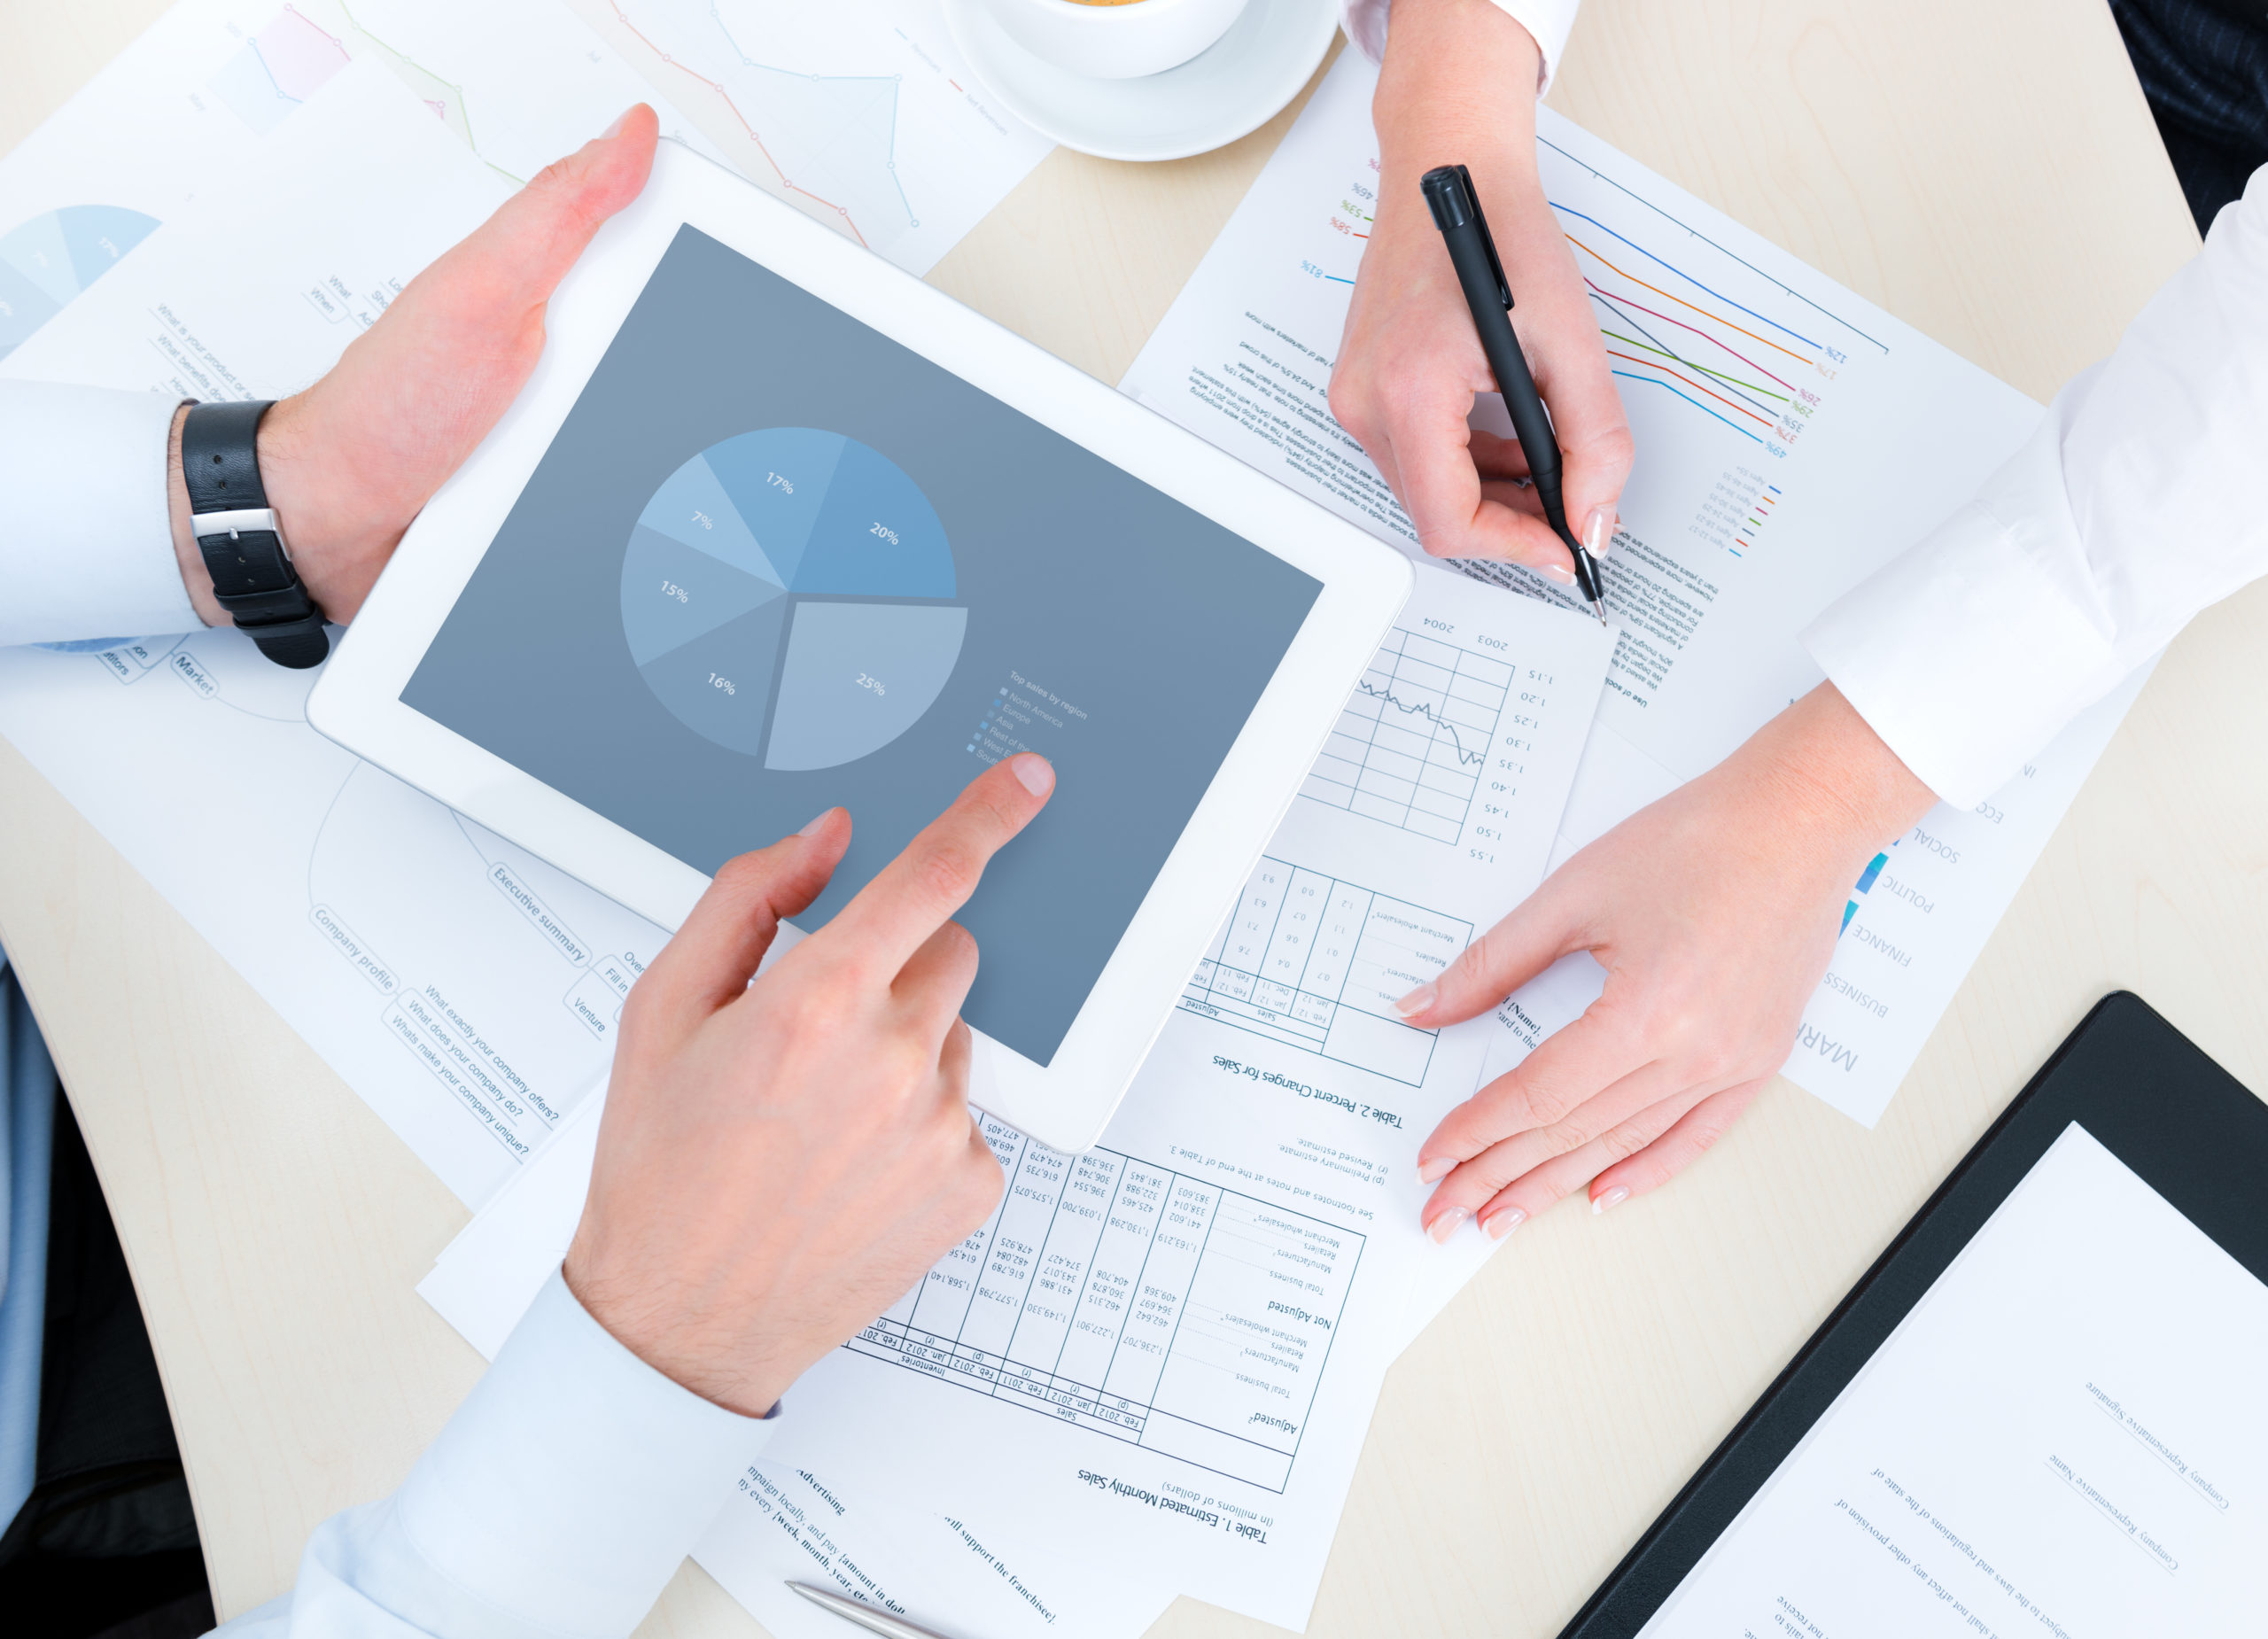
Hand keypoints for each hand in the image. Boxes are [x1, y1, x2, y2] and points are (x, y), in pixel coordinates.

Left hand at [167, 106, 660, 626]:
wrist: (340, 519)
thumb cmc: (392, 408)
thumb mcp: (484, 294)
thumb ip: (557, 215)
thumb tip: (629, 133)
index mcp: (550, 274)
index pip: (660, 240)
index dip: (703, 259)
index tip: (713, 293)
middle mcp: (564, 334)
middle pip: (672, 337)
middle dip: (680, 374)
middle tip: (617, 399)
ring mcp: (566, 404)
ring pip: (662, 418)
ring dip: (662, 453)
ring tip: (617, 463)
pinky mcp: (564, 467)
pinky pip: (631, 473)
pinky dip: (631, 490)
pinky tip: (621, 502)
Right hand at [563, 753, 1057, 1416]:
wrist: (680, 1320)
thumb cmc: (660, 1169)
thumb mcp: (663, 1011)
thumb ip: (748, 897)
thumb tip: (826, 839)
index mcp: (818, 1005)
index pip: (930, 877)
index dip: (986, 816)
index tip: (1026, 781)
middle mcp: (894, 1061)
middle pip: (950, 952)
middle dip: (896, 967)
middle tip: (820, 1031)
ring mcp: (942, 1128)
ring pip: (955, 1035)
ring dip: (906, 1051)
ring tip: (821, 1118)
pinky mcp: (971, 1186)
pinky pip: (966, 1114)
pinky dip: (921, 1124)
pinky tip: (852, 1164)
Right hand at [1328, 0, 1629, 576]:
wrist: (1450, 167)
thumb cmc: (1501, 232)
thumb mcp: (1570, 342)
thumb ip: (1593, 443)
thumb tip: (1594, 520)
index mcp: (1409, 389)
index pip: (1449, 521)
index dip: (1514, 547)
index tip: (1564, 547)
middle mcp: (1365, 402)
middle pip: (1435, 513)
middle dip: (1508, 519)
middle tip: (1569, 506)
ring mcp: (1353, 398)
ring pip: (1424, 490)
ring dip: (1490, 490)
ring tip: (1544, 454)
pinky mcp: (1358, 390)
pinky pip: (1413, 457)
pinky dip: (1466, 460)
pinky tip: (1507, 429)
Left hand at [1397, 686, 1935, 1238]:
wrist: (1798, 821)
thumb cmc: (1699, 840)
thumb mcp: (1573, 893)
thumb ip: (1492, 964)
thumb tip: (1426, 1008)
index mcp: (1646, 1012)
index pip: (1539, 1096)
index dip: (1478, 1130)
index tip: (1435, 1154)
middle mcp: (1695, 1053)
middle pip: (1575, 1133)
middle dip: (1500, 1175)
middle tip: (1447, 1209)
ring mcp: (1733, 1064)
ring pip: (1626, 1143)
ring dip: (1558, 1184)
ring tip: (1504, 1213)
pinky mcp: (1758, 1059)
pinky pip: (1695, 1136)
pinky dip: (1646, 1170)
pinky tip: (1602, 1195)